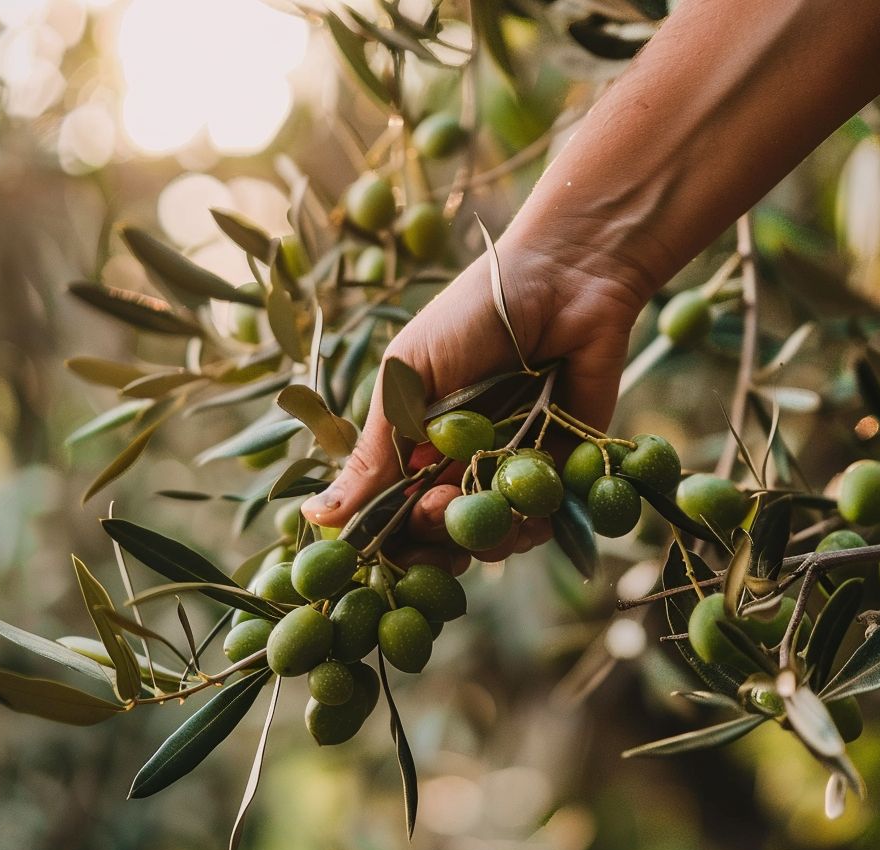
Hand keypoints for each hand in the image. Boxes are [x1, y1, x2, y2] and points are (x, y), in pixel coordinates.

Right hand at [301, 228, 646, 569]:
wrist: (565, 277)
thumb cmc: (472, 314)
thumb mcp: (408, 380)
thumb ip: (372, 455)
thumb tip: (315, 518)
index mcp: (414, 444)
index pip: (393, 516)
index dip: (391, 540)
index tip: (392, 542)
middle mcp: (461, 463)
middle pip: (443, 536)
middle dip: (437, 540)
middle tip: (439, 508)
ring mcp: (511, 467)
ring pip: (495, 536)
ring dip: (488, 541)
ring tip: (485, 509)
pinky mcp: (563, 465)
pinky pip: (546, 516)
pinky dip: (536, 524)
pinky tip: (531, 512)